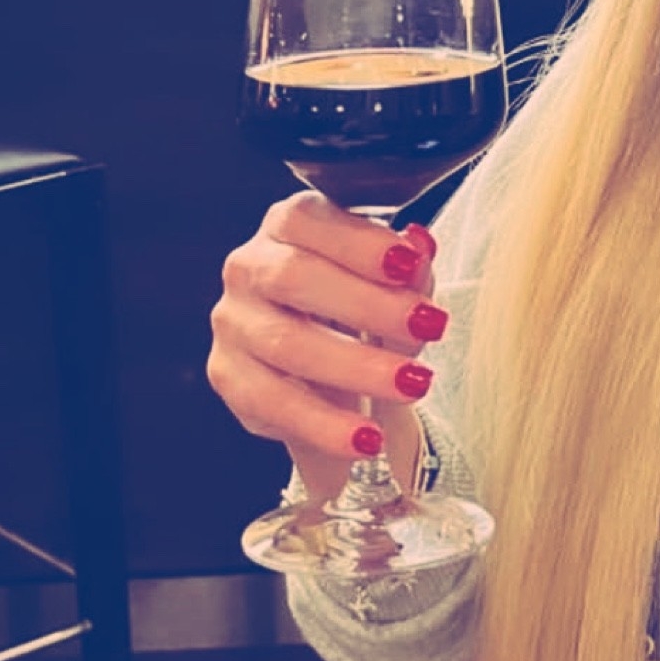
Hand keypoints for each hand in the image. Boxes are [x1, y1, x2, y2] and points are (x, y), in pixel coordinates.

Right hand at [207, 193, 446, 499]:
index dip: (359, 242)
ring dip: (356, 368)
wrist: (332, 367)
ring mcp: (233, 321)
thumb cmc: (364, 303)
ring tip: (413, 385)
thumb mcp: (395, 284)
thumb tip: (420, 248)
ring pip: (286, 344)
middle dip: (368, 305)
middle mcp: (250, 266)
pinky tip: (368, 438)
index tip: (409, 264)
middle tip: (431, 327)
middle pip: (295, 279)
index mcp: (289, 226)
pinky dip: (326, 425)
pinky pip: (273, 403)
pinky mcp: (228, 376)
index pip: (310, 222)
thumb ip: (410, 269)